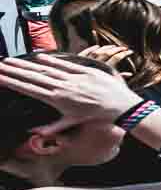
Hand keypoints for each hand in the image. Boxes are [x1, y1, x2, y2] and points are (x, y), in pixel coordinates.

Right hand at [0, 55, 139, 128]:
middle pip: (33, 77)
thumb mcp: (71, 123)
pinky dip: (51, 60)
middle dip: (14, 71)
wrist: (120, 106)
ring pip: (46, 69)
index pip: (29, 89)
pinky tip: (38, 56)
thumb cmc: (94, 116)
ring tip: (12, 60)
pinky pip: (65, 64)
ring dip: (28, 64)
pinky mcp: (85, 71)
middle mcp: (63, 87)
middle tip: (0, 65)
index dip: (13, 82)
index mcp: (57, 99)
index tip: (0, 77)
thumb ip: (50, 128)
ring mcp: (74, 78)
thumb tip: (32, 132)